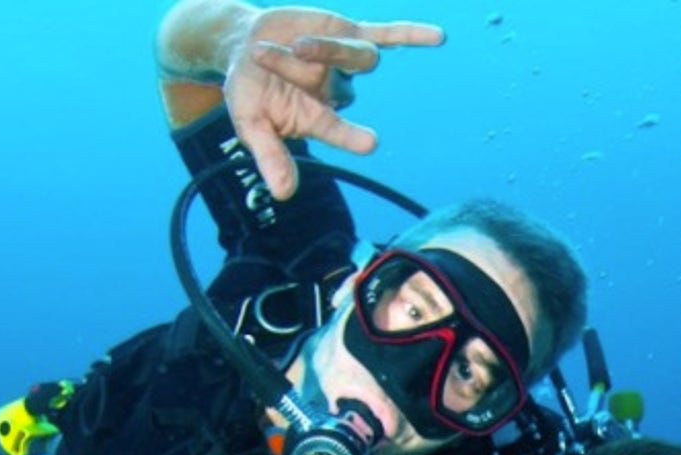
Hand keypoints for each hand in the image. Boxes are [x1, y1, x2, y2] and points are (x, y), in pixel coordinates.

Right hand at [224, 7, 443, 198]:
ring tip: (292, 44)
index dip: (352, 136)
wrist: (242, 45)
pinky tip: (438, 38)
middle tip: (266, 59)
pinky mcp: (350, 33)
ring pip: (360, 59)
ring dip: (329, 50)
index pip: (337, 130)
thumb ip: (270, 156)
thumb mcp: (250, 125)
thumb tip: (284, 194)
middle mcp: (337, 95)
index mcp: (316, 120)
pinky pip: (387, 35)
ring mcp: (346, 64)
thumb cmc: (247, 92)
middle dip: (302, 73)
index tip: (370, 143)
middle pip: (344, 90)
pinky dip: (410, 35)